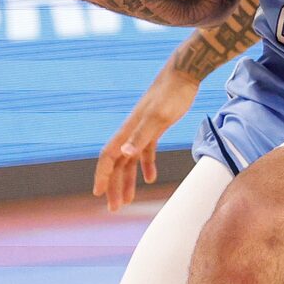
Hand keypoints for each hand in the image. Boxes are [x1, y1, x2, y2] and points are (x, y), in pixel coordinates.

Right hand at [93, 63, 198, 209]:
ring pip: (130, 160)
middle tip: (114, 209)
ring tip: (127, 201)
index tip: (98, 194)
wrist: (184, 74)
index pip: (108, 157)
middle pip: (118, 164)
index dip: (102, 176)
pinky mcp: (156, 128)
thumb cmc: (172, 94)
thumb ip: (141, 136)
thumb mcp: (159, 116)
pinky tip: (150, 179)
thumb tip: (124, 154)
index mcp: (128, 130)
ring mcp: (142, 130)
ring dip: (128, 181)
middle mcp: (131, 132)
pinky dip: (147, 166)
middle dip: (114, 186)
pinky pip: (146, 151)